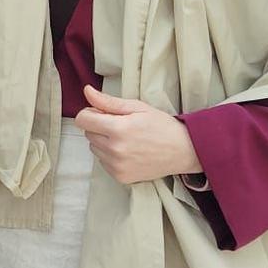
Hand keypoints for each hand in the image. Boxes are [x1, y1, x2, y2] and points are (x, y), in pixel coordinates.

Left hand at [74, 85, 201, 185]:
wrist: (184, 151)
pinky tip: (129, 151)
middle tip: (120, 125)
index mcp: (118, 129)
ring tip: (126, 139)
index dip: (90, 113)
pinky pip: (103, 162)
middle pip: (88, 134)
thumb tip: (87, 91)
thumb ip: (108, 101)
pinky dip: (110, 156)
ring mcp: (117, 166)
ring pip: (94, 148)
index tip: (102, 113)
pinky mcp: (120, 177)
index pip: (82, 120)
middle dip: (99, 127)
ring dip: (104, 142)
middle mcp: (114, 150)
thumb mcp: (137, 107)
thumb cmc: (162, 126)